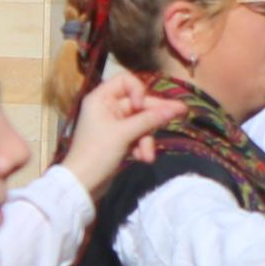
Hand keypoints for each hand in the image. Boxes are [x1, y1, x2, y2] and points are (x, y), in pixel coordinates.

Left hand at [57, 64, 180, 191]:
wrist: (82, 184)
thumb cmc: (97, 153)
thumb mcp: (124, 134)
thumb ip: (149, 119)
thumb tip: (174, 108)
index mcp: (101, 98)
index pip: (126, 81)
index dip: (138, 91)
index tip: (141, 105)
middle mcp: (107, 107)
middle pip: (138, 103)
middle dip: (154, 116)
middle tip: (181, 113)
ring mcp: (114, 124)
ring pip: (141, 122)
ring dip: (147, 138)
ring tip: (148, 156)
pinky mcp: (119, 140)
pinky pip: (138, 136)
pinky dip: (142, 146)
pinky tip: (143, 159)